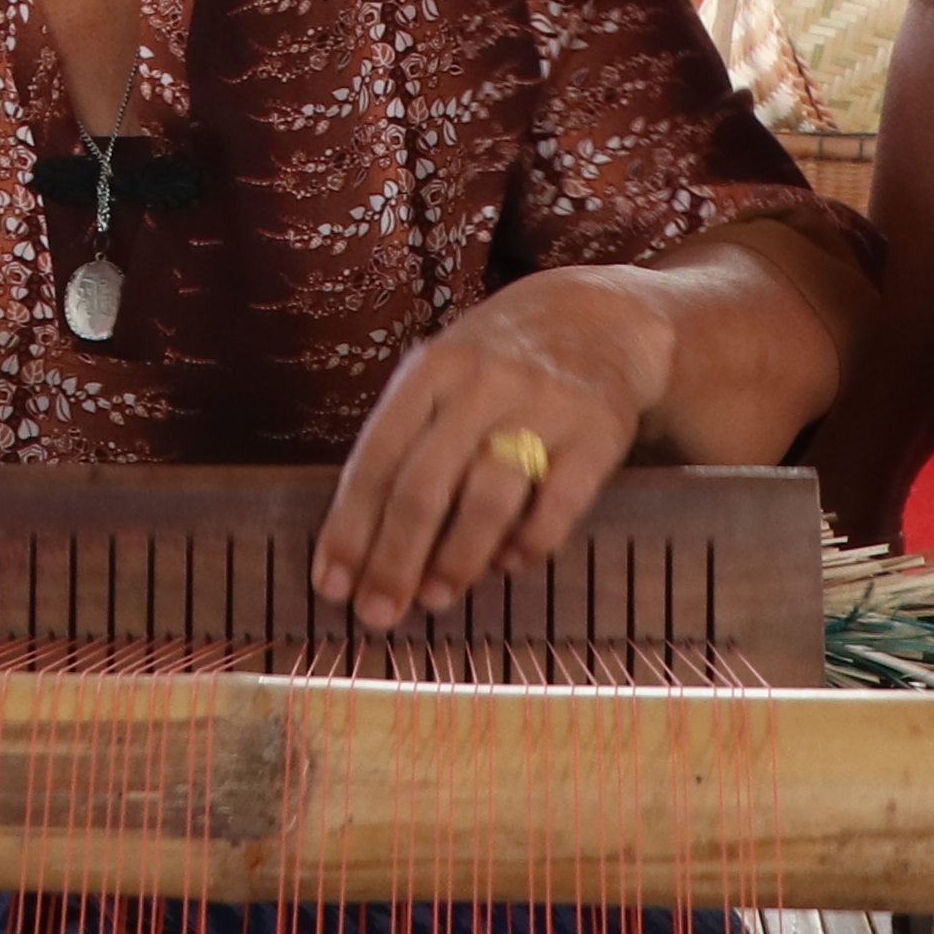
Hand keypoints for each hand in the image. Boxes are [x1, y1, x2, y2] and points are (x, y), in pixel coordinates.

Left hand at [319, 268, 669, 628]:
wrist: (601, 319)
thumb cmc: (499, 363)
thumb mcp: (442, 374)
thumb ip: (405, 442)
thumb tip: (361, 542)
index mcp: (431, 370)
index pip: (375, 459)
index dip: (349, 528)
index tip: (332, 585)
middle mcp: (483, 384)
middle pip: (424, 486)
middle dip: (393, 559)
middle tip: (376, 613)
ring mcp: (543, 407)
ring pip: (487, 499)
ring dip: (455, 559)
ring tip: (434, 599)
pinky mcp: (598, 432)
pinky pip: (558, 505)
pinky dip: (529, 543)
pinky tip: (508, 565)